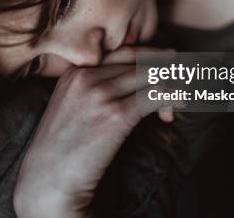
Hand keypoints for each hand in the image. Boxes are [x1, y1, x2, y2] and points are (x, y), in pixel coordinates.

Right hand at [14, 46, 174, 217]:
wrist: (48, 180)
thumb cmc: (62, 150)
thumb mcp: (69, 108)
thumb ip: (93, 89)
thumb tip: (134, 85)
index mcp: (74, 72)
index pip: (122, 53)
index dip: (149, 57)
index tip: (167, 63)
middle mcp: (86, 76)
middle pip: (139, 59)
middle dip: (167, 66)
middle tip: (185, 74)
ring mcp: (100, 93)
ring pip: (151, 74)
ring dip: (174, 83)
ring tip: (183, 96)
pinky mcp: (116, 115)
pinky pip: (156, 95)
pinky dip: (173, 98)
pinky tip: (179, 105)